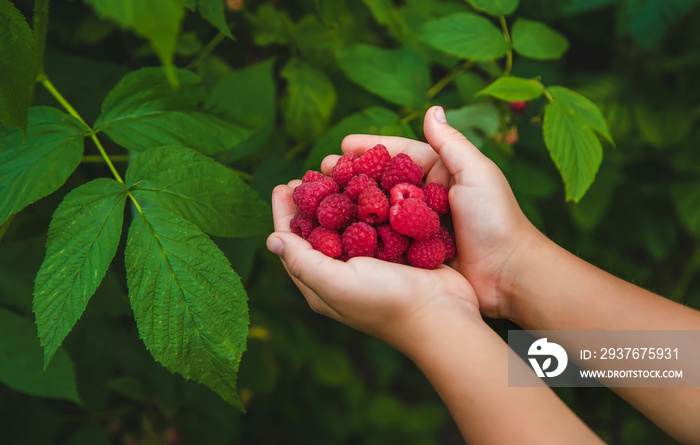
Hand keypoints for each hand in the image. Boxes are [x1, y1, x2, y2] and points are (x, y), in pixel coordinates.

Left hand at [266, 180, 478, 354]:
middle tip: (308, 174)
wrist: (442, 313)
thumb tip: (271, 240)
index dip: (285, 214)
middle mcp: (342, 271)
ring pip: (347, 221)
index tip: (283, 185)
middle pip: (318, 229)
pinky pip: (375, 221)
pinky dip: (369, 200)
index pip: (293, 244)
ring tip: (335, 170)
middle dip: (311, 200)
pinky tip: (369, 180)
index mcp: (322, 282)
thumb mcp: (336, 283)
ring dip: (340, 194)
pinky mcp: (395, 250)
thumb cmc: (386, 302)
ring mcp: (370, 261)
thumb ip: (303, 262)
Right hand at [325, 106, 540, 318]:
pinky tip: (336, 230)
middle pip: (381, 181)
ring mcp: (416, 226)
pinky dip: (361, 232)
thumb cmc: (496, 219)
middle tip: (320, 172)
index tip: (342, 145)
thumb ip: (451, 143)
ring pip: (378, 209)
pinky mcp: (412, 252)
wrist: (508, 274)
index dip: (369, 149)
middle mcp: (425, 197)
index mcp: (441, 173)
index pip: (398, 155)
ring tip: (320, 199)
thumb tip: (432, 108)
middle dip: (351, 175)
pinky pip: (382, 238)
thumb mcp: (476, 173)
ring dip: (350, 203)